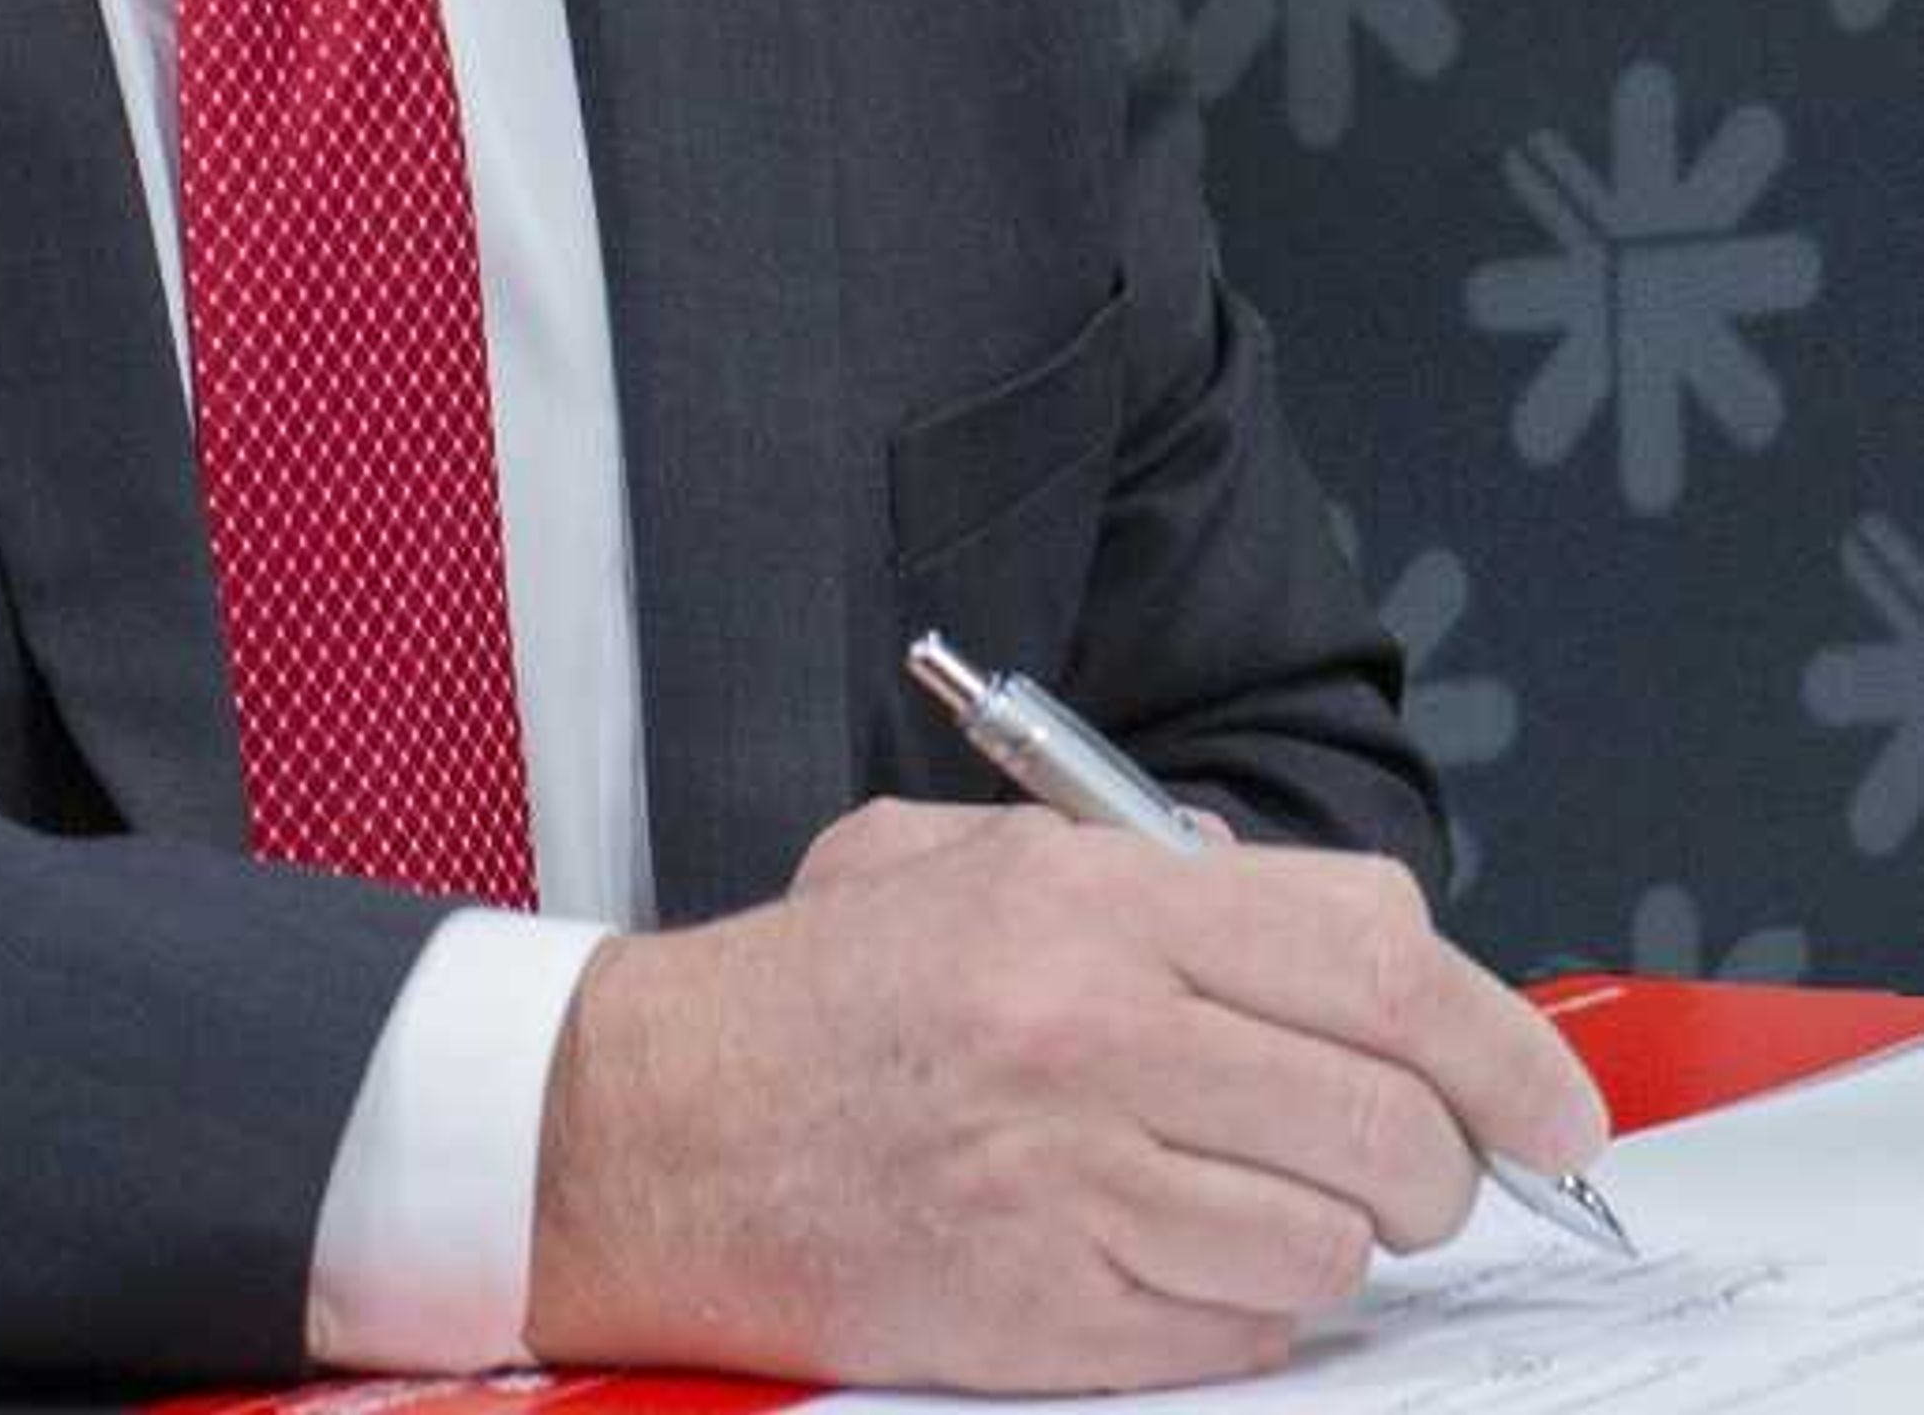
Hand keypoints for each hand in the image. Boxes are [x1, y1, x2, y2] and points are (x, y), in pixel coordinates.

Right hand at [527, 807, 1609, 1393]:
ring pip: (1338, 1243)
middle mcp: (1095, 1028)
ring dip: (1335, 1240)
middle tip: (1424, 1169)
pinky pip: (1250, 1336)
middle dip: (1447, 1163)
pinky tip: (1165, 1257)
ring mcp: (1078, 1179)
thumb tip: (1318, 920)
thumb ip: (1140, 870)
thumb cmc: (805, 998)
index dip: (1501, 1044)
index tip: (1546, 1102)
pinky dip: (1245, 1312)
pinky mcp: (1057, 1310)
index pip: (1383, 962)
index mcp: (1085, 898)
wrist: (648, 1133)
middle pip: (1395, 1119)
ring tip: (1250, 1199)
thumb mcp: (949, 857)